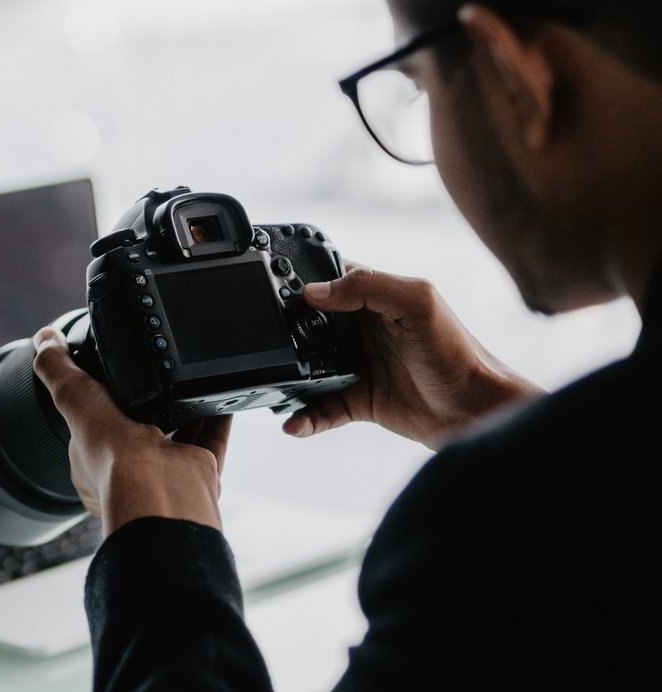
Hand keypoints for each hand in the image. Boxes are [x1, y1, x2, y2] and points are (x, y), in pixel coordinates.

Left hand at [32, 328, 232, 535]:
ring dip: (186, 408)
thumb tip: (45, 339)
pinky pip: (211, 441)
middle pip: (138, 430)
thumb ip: (55, 368)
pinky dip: (218, 417)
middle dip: (148, 404)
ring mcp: (167, 474)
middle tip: (153, 374)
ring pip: (178, 437)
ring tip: (187, 377)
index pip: (92, 425)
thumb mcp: (71, 396)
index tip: (107, 375)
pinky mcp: (199, 472)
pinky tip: (218, 395)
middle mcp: (130, 472)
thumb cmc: (111, 455)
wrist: (159, 490)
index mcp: (92, 464)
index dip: (97, 400)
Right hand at [283, 262, 543, 449]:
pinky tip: (294, 423)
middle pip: (309, 324)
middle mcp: (362, 330)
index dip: (301, 279)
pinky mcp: (360, 401)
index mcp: (375, 298)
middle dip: (284, 332)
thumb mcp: (418, 304)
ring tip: (271, 385)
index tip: (272, 286)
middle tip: (265, 341)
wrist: (477, 411)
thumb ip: (369, 288)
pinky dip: (306, 417)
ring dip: (289, 377)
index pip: (329, 278)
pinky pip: (322, 409)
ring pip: (308, 368)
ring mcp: (359, 366)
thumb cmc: (458, 352)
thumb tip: (314, 291)